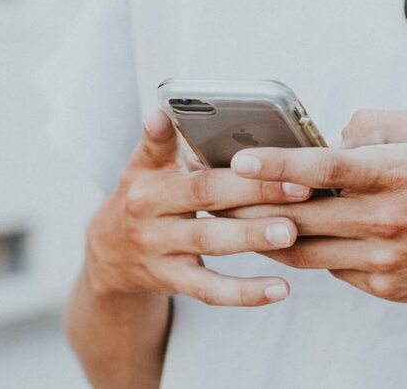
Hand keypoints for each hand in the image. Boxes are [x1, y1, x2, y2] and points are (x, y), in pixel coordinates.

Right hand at [83, 109, 313, 305]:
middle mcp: (147, 206)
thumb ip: (176, 144)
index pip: (153, 147)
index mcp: (146, 171)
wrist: (108, 255)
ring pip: (208, 240)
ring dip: (252, 235)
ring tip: (289, 231)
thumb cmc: (150, 197)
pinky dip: (246, 292)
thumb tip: (221, 117)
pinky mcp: (169, 279)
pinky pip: (210, 289)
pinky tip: (281, 289)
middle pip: (202, 192)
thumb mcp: (149, 167)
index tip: (163, 114)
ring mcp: (157, 245)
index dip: (159, 131)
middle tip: (298, 185)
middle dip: (253, 188)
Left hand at [220, 110, 406, 305]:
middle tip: (215, 196)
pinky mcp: (382, 285)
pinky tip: (290, 239)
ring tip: (235, 220)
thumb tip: (336, 134)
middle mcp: (383, 217)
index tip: (238, 159)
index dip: (276, 163)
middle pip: (299, 213)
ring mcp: (381, 256)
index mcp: (393, 173)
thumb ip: (379, 123)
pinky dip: (309, 253)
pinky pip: (331, 269)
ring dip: (267, 235)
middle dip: (251, 205)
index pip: (322, 166)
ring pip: (305, 249)